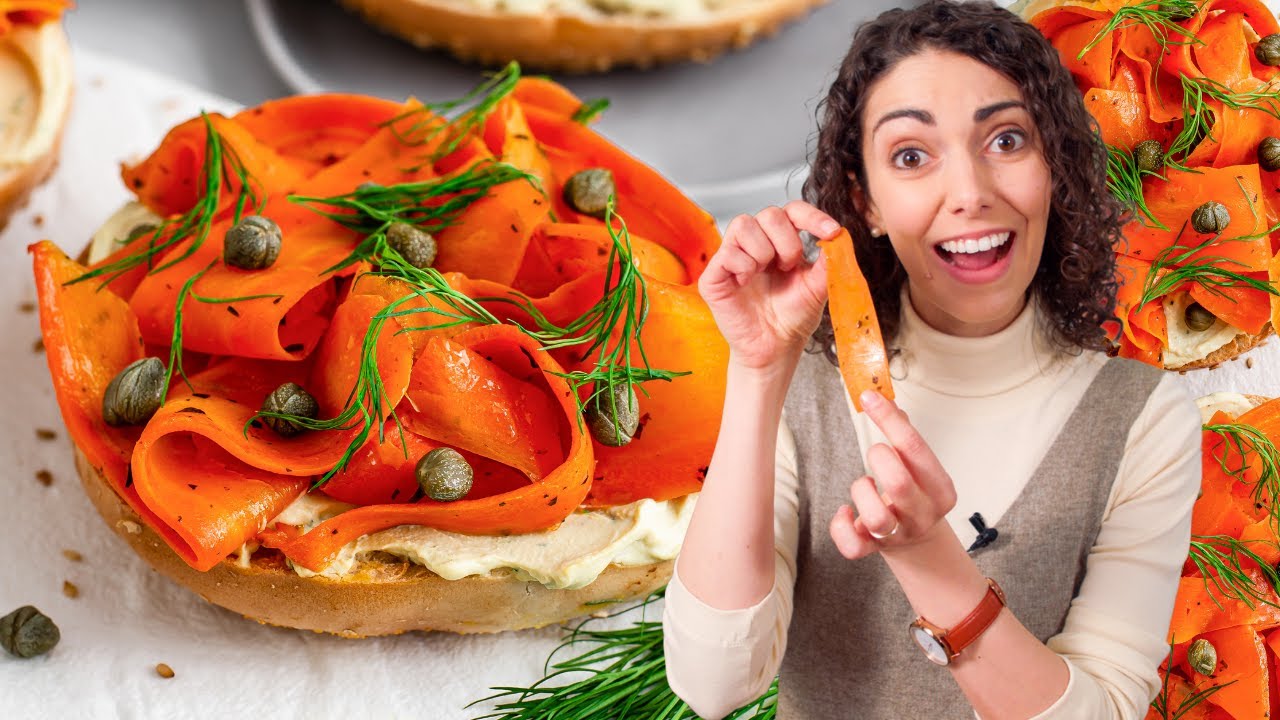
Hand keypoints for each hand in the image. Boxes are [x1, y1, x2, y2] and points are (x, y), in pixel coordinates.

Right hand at [697, 201, 839, 371]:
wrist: (777, 348)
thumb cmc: (793, 317)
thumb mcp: (819, 286)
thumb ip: (829, 260)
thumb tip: (838, 236)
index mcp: (781, 242)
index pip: (793, 211)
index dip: (812, 216)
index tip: (830, 232)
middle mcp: (756, 244)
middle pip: (769, 214)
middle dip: (786, 240)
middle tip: (789, 266)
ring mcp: (733, 257)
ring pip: (744, 224)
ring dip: (763, 250)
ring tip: (766, 274)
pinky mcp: (714, 275)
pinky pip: (727, 252)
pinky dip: (743, 266)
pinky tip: (747, 283)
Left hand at [828, 390, 957, 558]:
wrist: (918, 543)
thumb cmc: (915, 496)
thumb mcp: (919, 468)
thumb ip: (904, 437)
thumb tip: (888, 401)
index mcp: (940, 488)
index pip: (915, 448)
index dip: (888, 419)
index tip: (869, 397)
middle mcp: (923, 513)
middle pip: (899, 484)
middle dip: (879, 459)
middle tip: (875, 453)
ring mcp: (900, 534)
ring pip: (877, 518)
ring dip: (861, 493)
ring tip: (864, 484)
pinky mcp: (874, 549)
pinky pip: (853, 546)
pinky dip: (841, 526)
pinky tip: (845, 511)